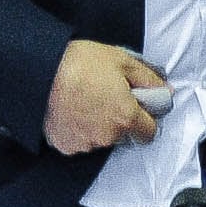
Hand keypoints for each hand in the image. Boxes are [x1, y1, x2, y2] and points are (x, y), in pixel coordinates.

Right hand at [44, 40, 165, 154]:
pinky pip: (80, 141)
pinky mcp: (65, 145)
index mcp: (126, 117)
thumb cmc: (80, 62)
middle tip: (106, 95)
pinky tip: (72, 109)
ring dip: (98, 125)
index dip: (145, 118)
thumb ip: (149, 79)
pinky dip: (79, 129)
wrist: (39, 71)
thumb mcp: (122, 61)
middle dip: (120, 119)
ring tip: (85, 99)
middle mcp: (108, 136)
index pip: (149, 132)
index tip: (136, 106)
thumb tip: (165, 91)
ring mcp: (85, 143)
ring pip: (101, 139)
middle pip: (124, 136)